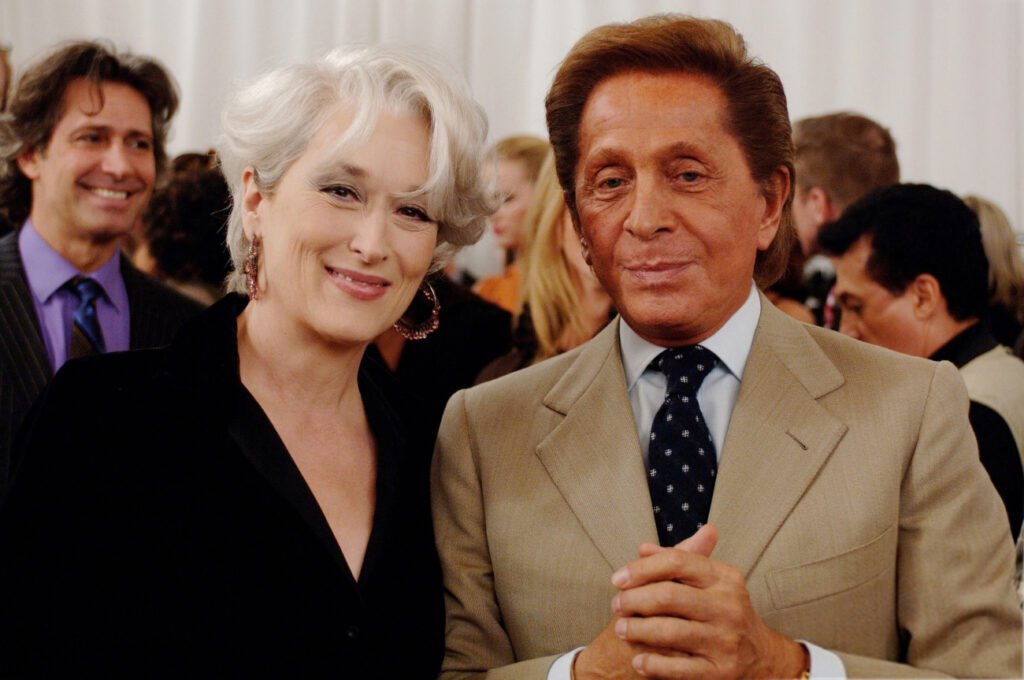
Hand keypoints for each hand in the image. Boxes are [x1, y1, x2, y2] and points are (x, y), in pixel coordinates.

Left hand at [572, 527, 721, 678]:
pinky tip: (638, 660)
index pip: (676, 561)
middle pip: (668, 595)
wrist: (762, 657)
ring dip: (637, 630)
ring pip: (669, 631)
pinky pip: (678, 668)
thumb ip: (678, 563)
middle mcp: (728, 606)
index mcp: (724, 578)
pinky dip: (653, 664)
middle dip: (633, 600)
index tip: (618, 579)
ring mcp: (725, 640)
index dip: (641, 568)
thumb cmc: (725, 612)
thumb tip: (644, 550)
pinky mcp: (720, 672)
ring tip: (621, 629)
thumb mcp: (711, 582)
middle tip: (616, 605)